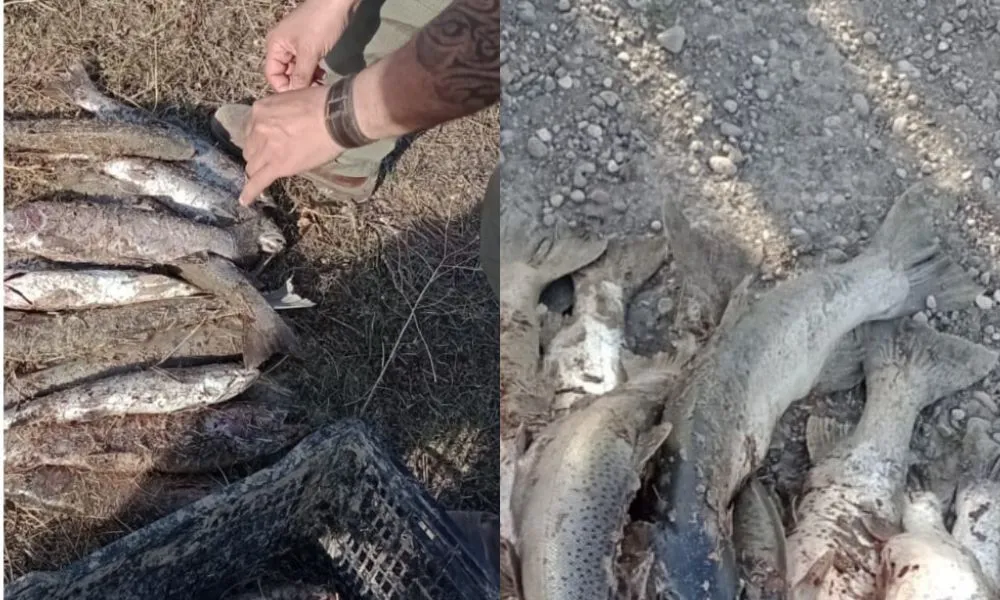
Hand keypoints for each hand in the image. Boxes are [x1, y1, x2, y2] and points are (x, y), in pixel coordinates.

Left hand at [239, 85, 341, 204]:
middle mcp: (258, 128)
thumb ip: (282, 113)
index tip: (265, 144)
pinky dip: (250, 193)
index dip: (258, 139)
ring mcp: (266, 148)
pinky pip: (258, 182)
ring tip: (264, 177)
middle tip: (271, 159)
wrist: (335, 117)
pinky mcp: (277, 166)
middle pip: (250, 149)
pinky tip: (245, 201)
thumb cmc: (322, 104)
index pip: (251, 130)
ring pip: (252, 166)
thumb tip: (286, 125)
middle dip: (258, 154)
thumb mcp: (293, 99)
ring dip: (259, 170)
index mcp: (261, 110)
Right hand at [264, 0, 356, 91]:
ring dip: (307, 79)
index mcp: (275, 45)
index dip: (283, 87)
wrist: (339, 2)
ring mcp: (296, 45)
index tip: (298, 98)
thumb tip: (294, 96)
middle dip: (297, 84)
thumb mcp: (310, 52)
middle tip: (313, 92)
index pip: (272, 74)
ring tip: (320, 84)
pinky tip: (323, 75)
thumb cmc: (321, 24)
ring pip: (297, 70)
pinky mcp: (310, 44)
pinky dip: (313, 71)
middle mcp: (282, 45)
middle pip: (285, 73)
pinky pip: (306, 64)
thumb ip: (300, 75)